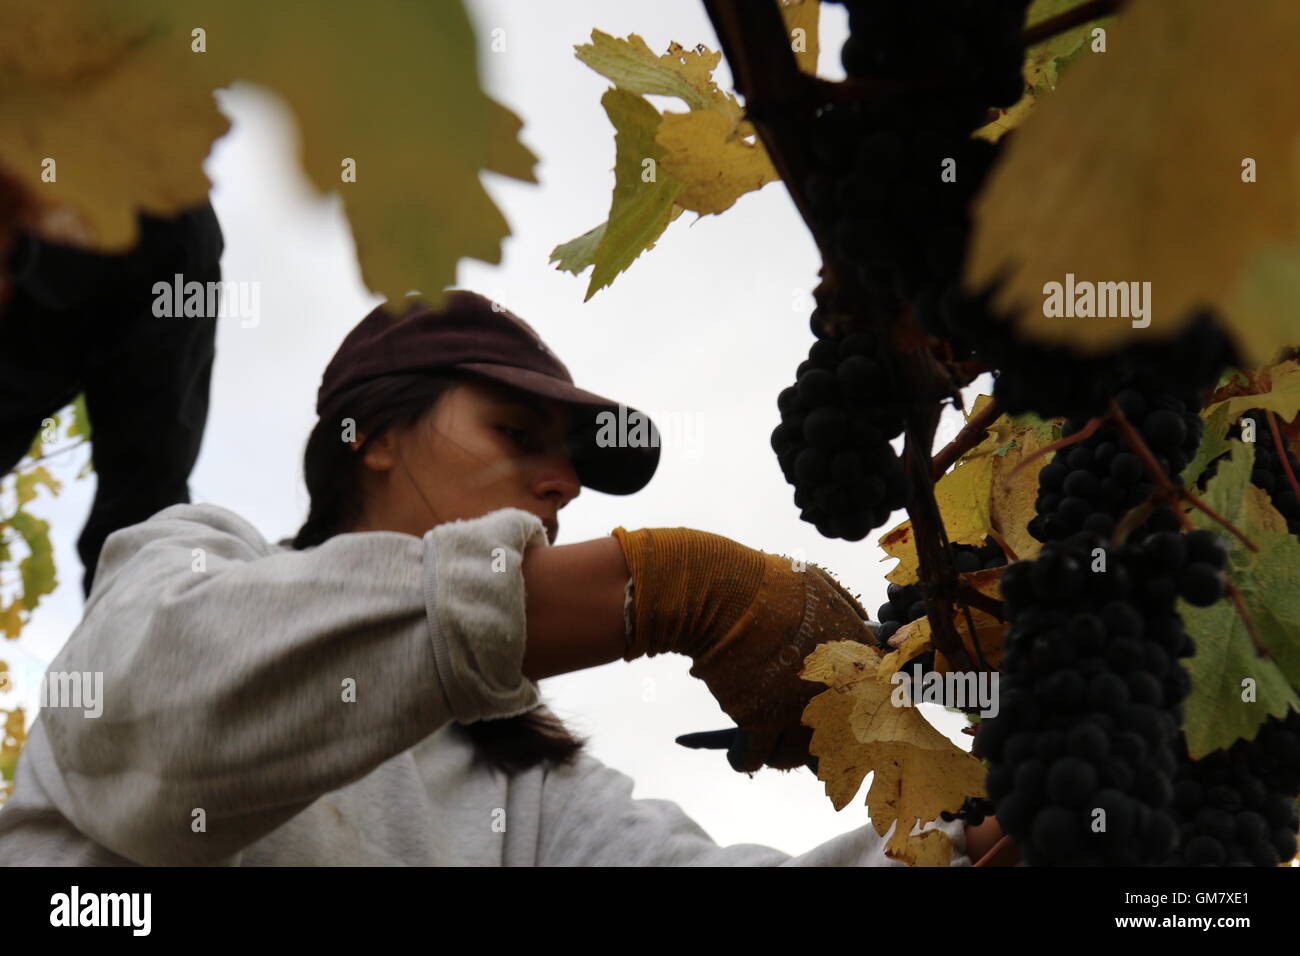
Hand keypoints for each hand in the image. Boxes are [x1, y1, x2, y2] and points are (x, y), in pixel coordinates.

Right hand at [612, 525, 875, 771]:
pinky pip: (756, 757)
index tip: (839, 720)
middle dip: (818, 742)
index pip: (876, 706)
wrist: (723, 593)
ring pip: (795, 754)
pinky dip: (746, 758)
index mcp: (858, 659)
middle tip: (799, 738)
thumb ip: (848, 612)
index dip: (855, 717)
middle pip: (836, 739)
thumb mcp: (822, 586)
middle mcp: (837, 691)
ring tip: (770, 748)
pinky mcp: (761, 722)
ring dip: (782, 754)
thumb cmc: (769, 582)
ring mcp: (800, 709)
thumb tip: (860, 626)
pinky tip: (742, 754)